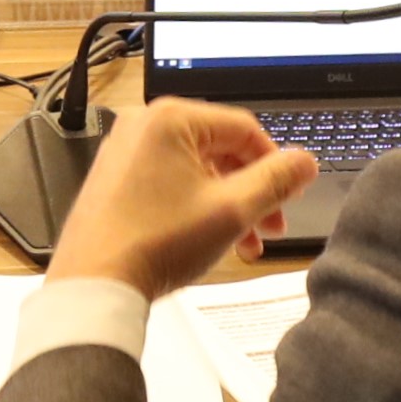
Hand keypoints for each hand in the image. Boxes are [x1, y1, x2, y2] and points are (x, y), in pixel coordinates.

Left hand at [46, 95, 318, 299]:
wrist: (94, 283)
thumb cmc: (159, 242)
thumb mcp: (232, 210)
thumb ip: (275, 181)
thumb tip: (305, 161)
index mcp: (171, 118)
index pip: (244, 129)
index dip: (275, 165)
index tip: (291, 198)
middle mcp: (144, 125)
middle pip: (220, 150)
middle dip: (252, 192)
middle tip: (272, 228)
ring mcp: (125, 151)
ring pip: (197, 170)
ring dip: (228, 205)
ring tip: (245, 245)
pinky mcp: (115, 179)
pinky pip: (169, 182)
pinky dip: (197, 206)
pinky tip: (212, 241)